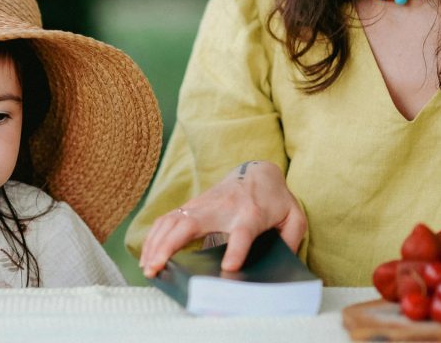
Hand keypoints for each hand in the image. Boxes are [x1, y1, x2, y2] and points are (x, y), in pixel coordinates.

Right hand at [139, 161, 305, 276]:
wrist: (257, 172)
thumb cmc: (275, 200)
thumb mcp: (293, 218)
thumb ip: (291, 240)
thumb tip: (283, 263)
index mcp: (250, 215)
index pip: (242, 233)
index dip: (237, 250)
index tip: (229, 266)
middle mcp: (221, 209)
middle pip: (190, 225)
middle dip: (169, 246)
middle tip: (156, 268)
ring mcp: (202, 206)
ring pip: (171, 222)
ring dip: (155, 244)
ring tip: (147, 267)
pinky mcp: (191, 207)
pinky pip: (166, 220)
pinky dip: (153, 237)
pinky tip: (147, 255)